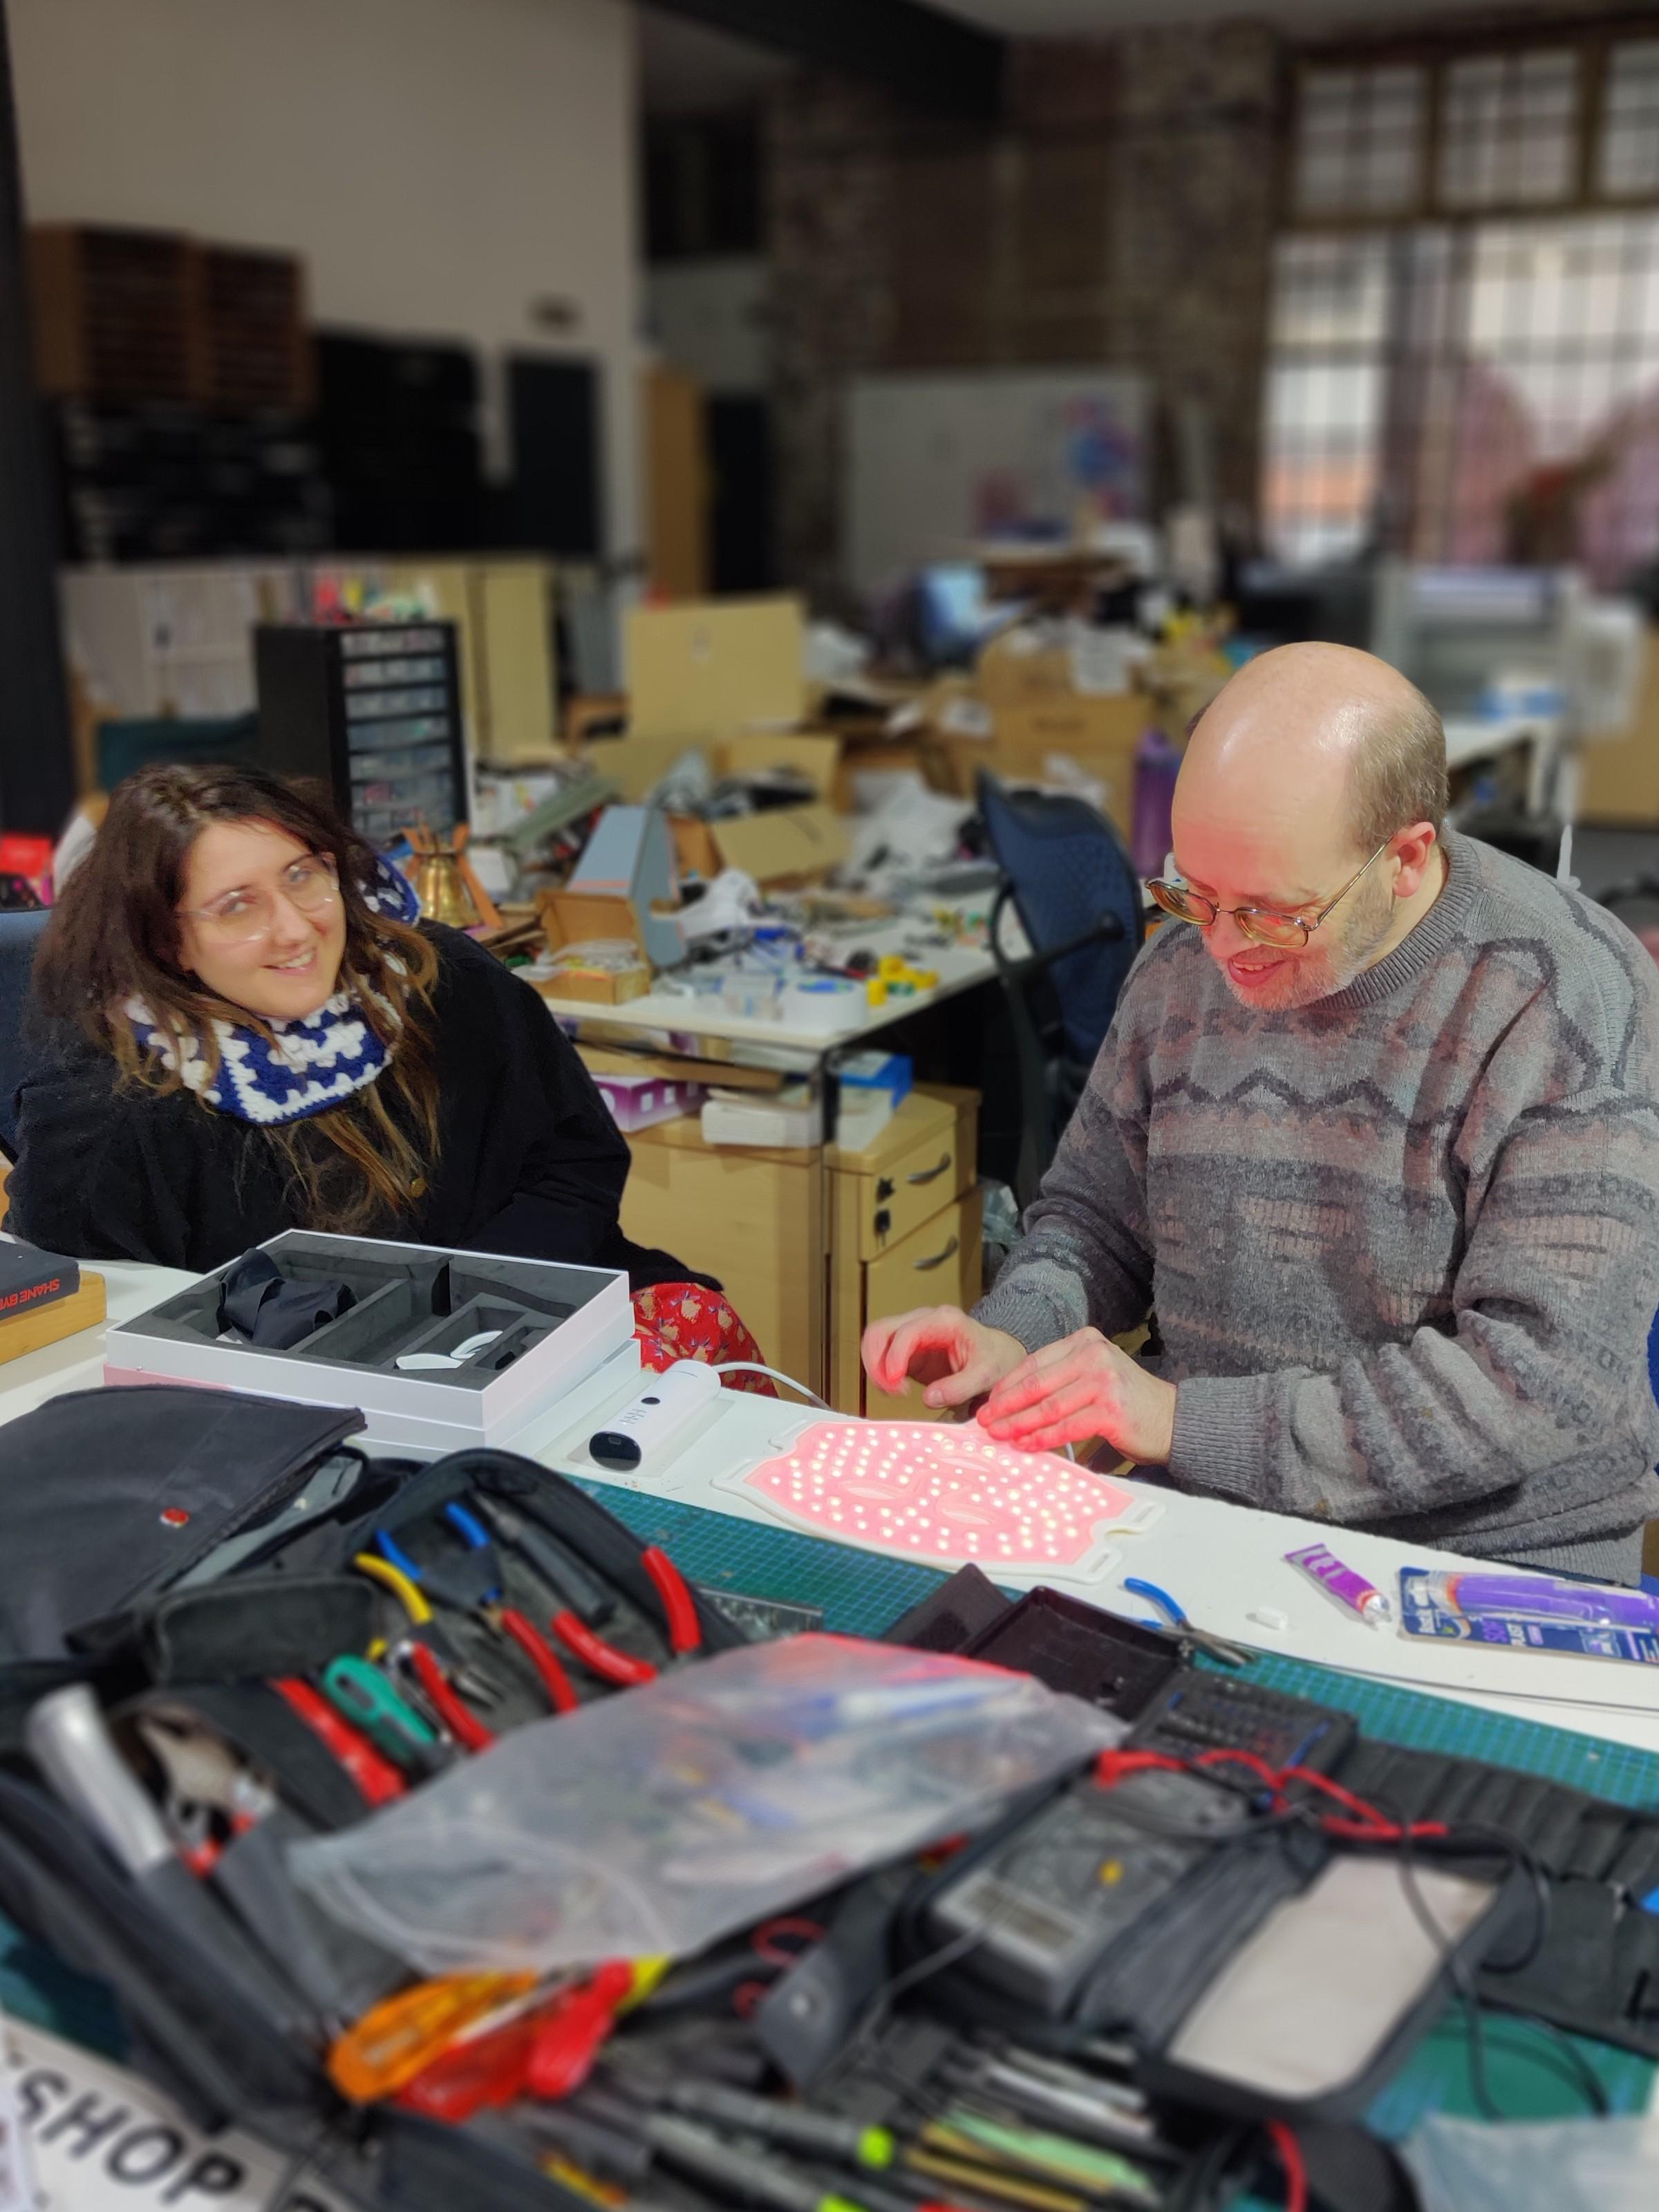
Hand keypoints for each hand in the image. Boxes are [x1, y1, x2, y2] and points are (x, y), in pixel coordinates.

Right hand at [861, 1306, 1026, 1411]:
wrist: (1000, 1355)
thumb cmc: (995, 1358)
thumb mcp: (987, 1374)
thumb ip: (960, 1387)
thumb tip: (928, 1399)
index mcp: (944, 1320)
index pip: (906, 1332)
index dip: (895, 1356)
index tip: (895, 1382)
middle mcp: (923, 1321)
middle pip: (881, 1330)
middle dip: (877, 1362)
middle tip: (890, 1390)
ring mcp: (912, 1333)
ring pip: (875, 1341)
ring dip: (875, 1368)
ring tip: (892, 1392)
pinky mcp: (907, 1350)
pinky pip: (881, 1356)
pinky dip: (880, 1373)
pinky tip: (895, 1390)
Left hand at [976, 1328, 1176, 1462]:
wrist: (1173, 1420)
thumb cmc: (1128, 1402)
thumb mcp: (1095, 1375)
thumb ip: (1061, 1380)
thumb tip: (1013, 1400)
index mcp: (1085, 1342)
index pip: (1035, 1362)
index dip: (1007, 1385)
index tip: (988, 1402)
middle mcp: (1093, 1355)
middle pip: (1036, 1383)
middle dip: (1005, 1405)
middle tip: (983, 1421)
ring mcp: (1103, 1381)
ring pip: (1048, 1406)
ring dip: (1018, 1423)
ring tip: (998, 1435)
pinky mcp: (1110, 1410)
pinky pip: (1066, 1427)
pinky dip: (1042, 1438)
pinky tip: (1026, 1445)